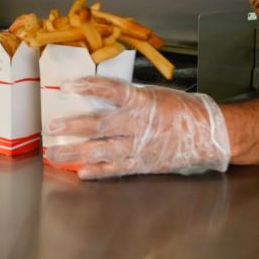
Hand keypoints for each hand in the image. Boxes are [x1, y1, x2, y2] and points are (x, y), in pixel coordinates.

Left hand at [45, 77, 230, 179]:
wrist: (207, 134)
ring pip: (101, 150)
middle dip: (72, 126)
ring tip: (54, 153)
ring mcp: (138, 147)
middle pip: (99, 125)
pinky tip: (80, 173)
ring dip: (75, 152)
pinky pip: (115, 168)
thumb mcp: (154, 94)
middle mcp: (137, 125)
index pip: (110, 91)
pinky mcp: (142, 164)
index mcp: (141, 102)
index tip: (67, 85)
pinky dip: (97, 171)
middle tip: (51, 126)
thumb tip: (98, 96)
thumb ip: (128, 98)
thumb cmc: (181, 109)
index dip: (88, 87)